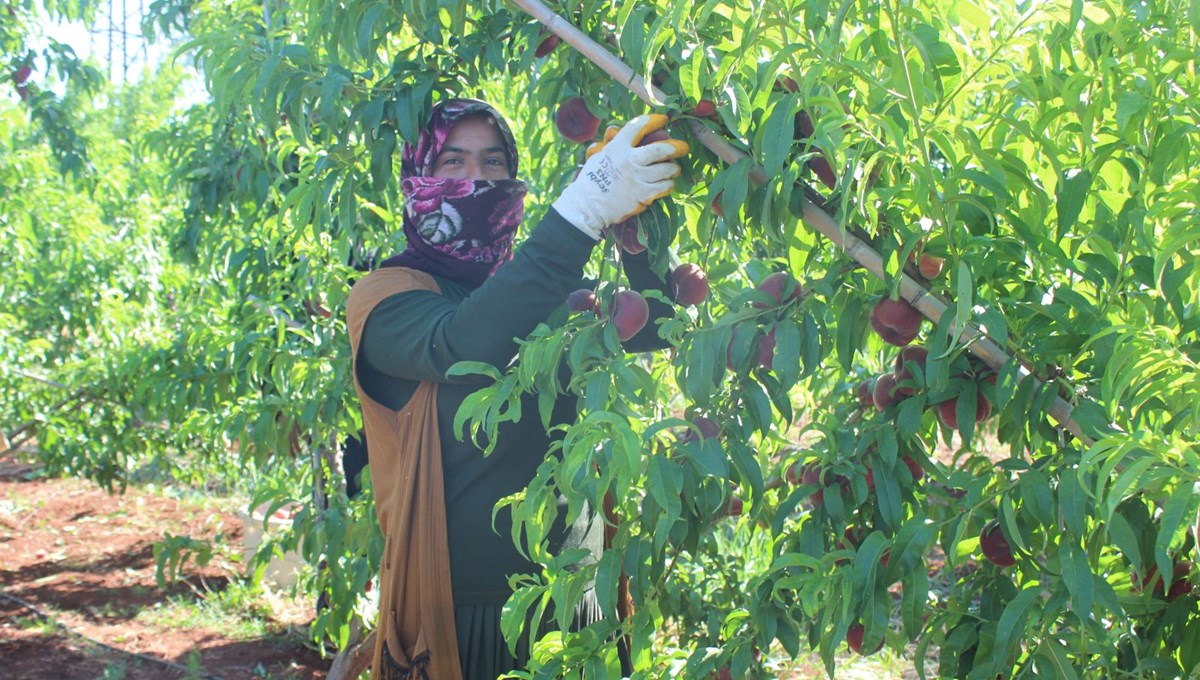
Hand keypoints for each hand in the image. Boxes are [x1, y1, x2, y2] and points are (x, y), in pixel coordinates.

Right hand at [552, 114, 688, 239]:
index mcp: (618, 147)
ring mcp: (638, 179)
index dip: (654, 121)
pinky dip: (668, 184)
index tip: (663, 119)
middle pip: (660, 149)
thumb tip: (614, 131)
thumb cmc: (591, 180)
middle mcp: (630, 161)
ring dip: (673, 168)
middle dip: (676, 147)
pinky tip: (667, 184)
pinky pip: (664, 187)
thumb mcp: (598, 156)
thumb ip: (610, 143)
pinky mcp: (643, 195)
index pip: (638, 127)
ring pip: (666, 169)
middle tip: (683, 147)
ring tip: (674, 169)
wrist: (588, 206)